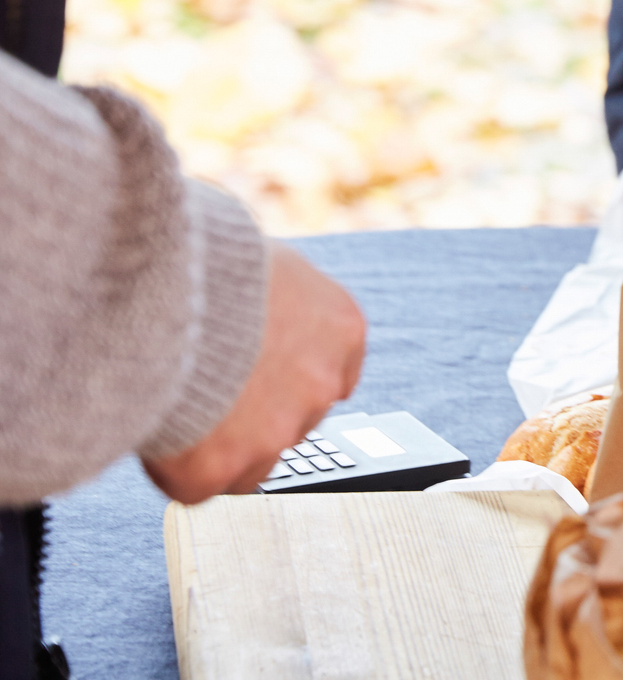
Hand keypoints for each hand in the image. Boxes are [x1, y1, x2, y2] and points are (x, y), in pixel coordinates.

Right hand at [143, 243, 365, 503]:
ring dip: (216, 442)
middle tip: (205, 383)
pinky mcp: (220, 468)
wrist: (163, 289)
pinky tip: (157, 422)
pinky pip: (197, 483)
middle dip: (252, 411)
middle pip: (291, 419)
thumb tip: (265, 311)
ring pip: (249, 458)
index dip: (288, 379)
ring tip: (177, 397)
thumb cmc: (209, 260)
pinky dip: (173, 465)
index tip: (260, 376)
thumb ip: (283, 303)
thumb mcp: (269, 266)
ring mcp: (277, 431)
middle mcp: (322, 384)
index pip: (333, 375)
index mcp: (342, 329)